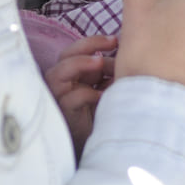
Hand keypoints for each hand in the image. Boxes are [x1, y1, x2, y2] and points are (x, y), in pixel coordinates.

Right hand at [43, 34, 116, 160]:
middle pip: (65, 55)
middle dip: (87, 46)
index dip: (93, 41)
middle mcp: (62, 82)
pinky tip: (102, 95)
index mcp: (73, 74)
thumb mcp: (107, 87)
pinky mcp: (64, 114)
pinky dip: (86, 93)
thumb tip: (125, 51)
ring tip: (100, 63)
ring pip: (58, 73)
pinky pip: (71, 98)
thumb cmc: (103, 113)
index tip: (115, 40)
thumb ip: (109, 71)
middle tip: (111, 44)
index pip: (76, 50)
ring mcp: (60, 98)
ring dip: (80, 64)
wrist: (99, 145)